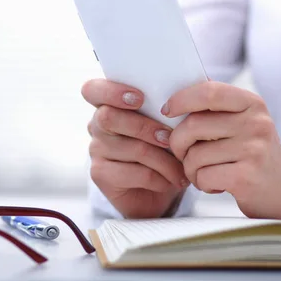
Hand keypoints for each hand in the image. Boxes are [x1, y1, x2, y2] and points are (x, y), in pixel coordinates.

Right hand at [82, 79, 189, 218]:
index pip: (93, 90)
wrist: (156, 191)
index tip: (139, 98)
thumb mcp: (165, 123)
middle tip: (169, 138)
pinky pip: (135, 173)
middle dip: (145, 127)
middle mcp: (97, 125)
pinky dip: (160, 178)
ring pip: (131, 147)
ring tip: (182, 167)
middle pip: (109, 117)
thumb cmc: (163, 148)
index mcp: (109, 104)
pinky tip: (172, 180)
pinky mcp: (100, 174)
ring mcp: (96, 150)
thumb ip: (166, 106)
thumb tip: (187, 95)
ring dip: (163, 159)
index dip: (111, 91)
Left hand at [165, 81, 280, 219]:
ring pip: (195, 155)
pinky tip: (213, 183)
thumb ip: (213, 105)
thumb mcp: (240, 120)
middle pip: (194, 125)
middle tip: (181, 153)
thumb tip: (174, 93)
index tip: (167, 110)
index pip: (209, 92)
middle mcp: (256, 123)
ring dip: (189, 168)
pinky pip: (203, 176)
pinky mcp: (247, 177)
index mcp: (252, 103)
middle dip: (177, 142)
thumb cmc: (248, 150)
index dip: (181, 99)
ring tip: (202, 171)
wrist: (279, 188)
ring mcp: (253, 150)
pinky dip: (201, 183)